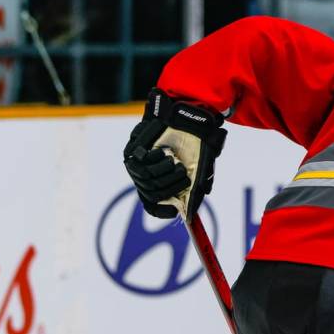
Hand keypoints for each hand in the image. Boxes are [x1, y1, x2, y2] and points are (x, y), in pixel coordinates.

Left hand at [123, 88, 226, 219]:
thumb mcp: (200, 171)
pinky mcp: (133, 149)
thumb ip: (195, 193)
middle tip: (185, 175)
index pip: (152, 206)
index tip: (174, 212)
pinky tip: (165, 151)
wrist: (190, 119)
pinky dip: (157, 159)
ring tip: (176, 161)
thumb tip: (191, 214)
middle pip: (152, 194)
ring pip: (147, 180)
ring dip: (166, 172)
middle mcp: (146, 176)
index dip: (161, 211)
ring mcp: (138, 163)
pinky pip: (142, 163)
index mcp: (160, 182)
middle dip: (171, 187)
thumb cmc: (195, 144)